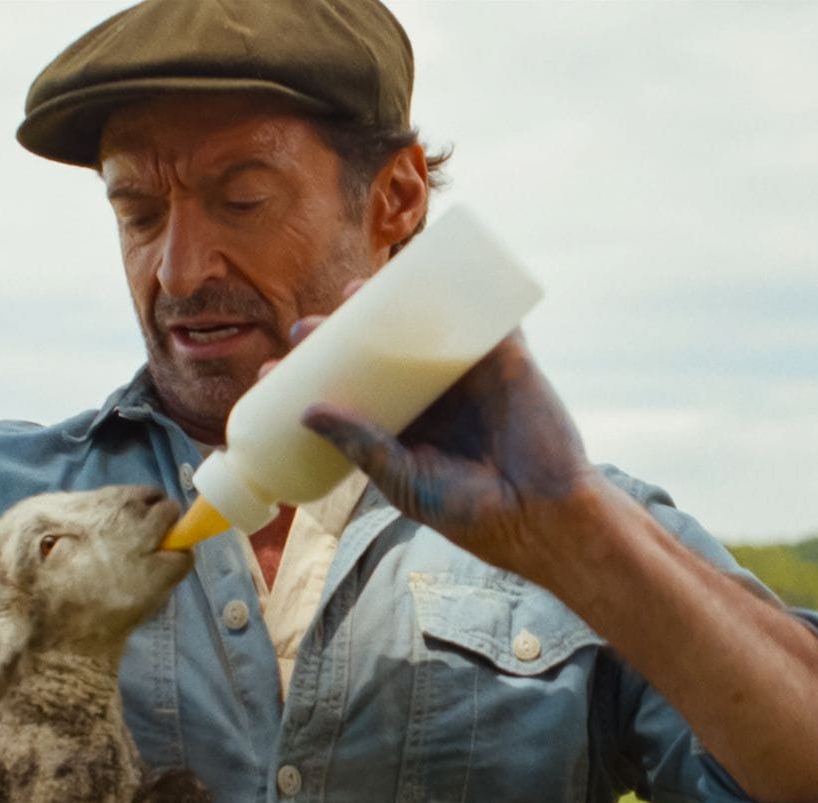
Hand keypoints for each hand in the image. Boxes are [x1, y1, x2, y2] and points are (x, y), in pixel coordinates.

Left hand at [292, 300, 600, 576]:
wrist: (541, 517)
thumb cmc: (473, 514)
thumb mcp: (404, 481)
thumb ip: (363, 445)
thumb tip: (307, 410)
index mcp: (405, 428)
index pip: (350, 391)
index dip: (314, 375)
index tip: (275, 368)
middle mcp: (432, 396)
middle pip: (378, 350)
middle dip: (340, 333)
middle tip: (307, 327)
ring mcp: (468, 374)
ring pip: (421, 325)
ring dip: (388, 302)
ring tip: (354, 292)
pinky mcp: (506, 358)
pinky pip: (481, 313)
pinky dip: (459, 288)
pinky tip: (428, 269)